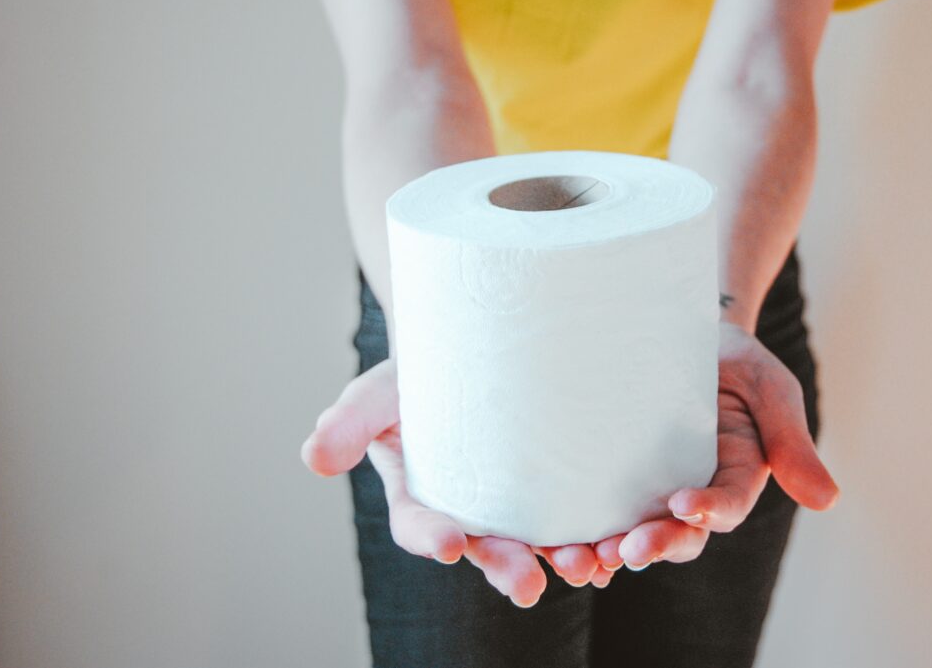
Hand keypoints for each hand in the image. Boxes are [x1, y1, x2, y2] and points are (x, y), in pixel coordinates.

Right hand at [301, 358, 601, 605]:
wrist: (473, 346)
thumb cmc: (417, 374)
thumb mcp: (377, 391)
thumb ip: (348, 422)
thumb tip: (314, 459)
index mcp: (421, 495)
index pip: (421, 526)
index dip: (433, 537)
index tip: (453, 543)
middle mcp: (470, 509)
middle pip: (486, 545)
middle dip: (505, 567)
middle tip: (528, 585)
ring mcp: (516, 501)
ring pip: (538, 541)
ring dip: (561, 559)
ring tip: (586, 568)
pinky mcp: (557, 485)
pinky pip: (577, 517)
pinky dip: (596, 535)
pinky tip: (617, 549)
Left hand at [593, 321, 838, 570]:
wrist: (680, 327)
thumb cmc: (733, 359)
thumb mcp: (769, 387)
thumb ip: (792, 441)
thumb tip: (828, 501)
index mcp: (736, 474)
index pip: (727, 505)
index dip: (709, 511)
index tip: (684, 505)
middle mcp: (694, 489)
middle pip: (679, 533)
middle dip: (655, 544)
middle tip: (626, 551)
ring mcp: (651, 485)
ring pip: (635, 531)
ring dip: (611, 551)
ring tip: (585, 558)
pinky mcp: (612, 475)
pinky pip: (598, 509)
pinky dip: (580, 531)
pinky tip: (555, 545)